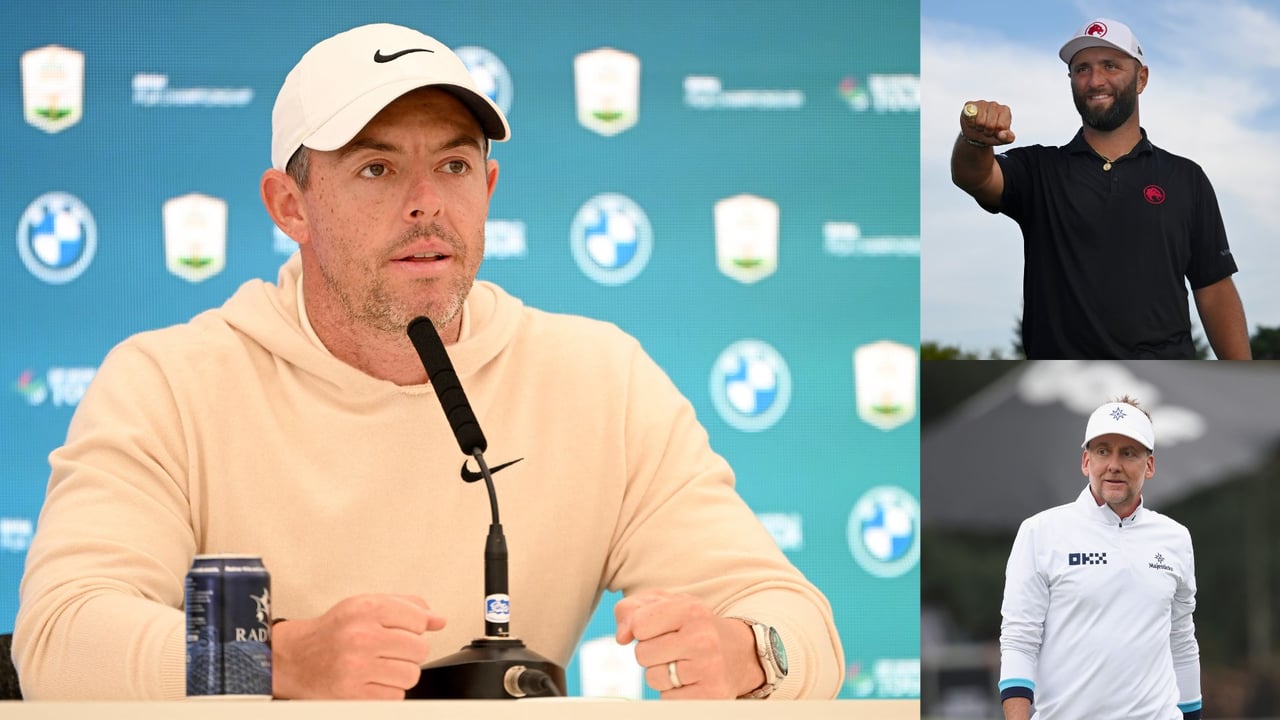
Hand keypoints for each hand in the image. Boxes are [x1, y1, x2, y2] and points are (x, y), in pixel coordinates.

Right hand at [271, 594, 446, 698]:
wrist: (294, 658)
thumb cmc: (332, 632)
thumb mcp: (365, 606)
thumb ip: (406, 607)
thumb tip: (438, 619)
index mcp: (366, 610)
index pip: (418, 618)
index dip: (416, 627)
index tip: (404, 630)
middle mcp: (361, 637)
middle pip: (419, 649)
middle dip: (409, 651)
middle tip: (391, 650)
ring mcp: (357, 668)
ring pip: (411, 675)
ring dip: (401, 673)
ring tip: (382, 666)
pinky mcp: (354, 695)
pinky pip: (396, 697)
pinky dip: (389, 691)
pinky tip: (373, 681)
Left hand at [615, 589, 761, 698]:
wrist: (738, 652)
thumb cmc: (692, 626)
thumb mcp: (665, 605)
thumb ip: (632, 609)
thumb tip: (622, 637)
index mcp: (691, 610)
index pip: (639, 624)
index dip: (641, 629)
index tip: (657, 628)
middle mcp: (703, 638)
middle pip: (642, 654)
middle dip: (650, 653)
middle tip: (673, 648)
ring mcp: (709, 669)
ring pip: (653, 678)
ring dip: (661, 673)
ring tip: (682, 663)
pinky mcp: (710, 696)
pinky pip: (667, 699)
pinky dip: (673, 692)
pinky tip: (690, 680)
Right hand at [960, 100, 1015, 145]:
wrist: (977, 134)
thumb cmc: (992, 133)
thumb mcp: (1003, 139)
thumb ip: (1008, 138)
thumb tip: (1002, 134)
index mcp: (1005, 111)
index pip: (1001, 126)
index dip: (996, 133)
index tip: (995, 131)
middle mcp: (994, 105)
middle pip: (990, 125)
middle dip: (987, 132)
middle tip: (986, 130)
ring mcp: (981, 103)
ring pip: (979, 122)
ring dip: (978, 128)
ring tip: (980, 126)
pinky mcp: (969, 105)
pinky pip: (969, 117)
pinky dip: (970, 124)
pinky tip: (973, 122)